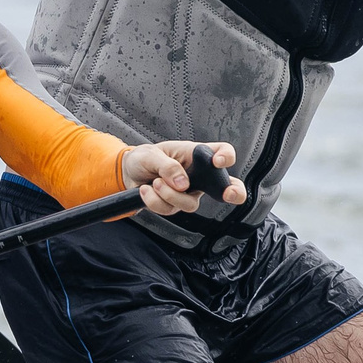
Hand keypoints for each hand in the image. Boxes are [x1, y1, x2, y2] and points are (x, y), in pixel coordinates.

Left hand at [123, 140, 245, 216]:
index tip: (217, 162)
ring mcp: (189, 193)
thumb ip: (167, 166)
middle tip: (229, 194)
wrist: (128, 172)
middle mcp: (198, 176)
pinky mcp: (175, 205)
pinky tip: (146, 190)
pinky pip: (170, 210)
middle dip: (234, 192)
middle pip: (227, 187)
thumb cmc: (144, 158)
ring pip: (190, 204)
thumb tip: (182, 184)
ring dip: (168, 195)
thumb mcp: (150, 155)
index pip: (222, 152)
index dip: (226, 157)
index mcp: (197, 155)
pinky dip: (154, 201)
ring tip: (154, 182)